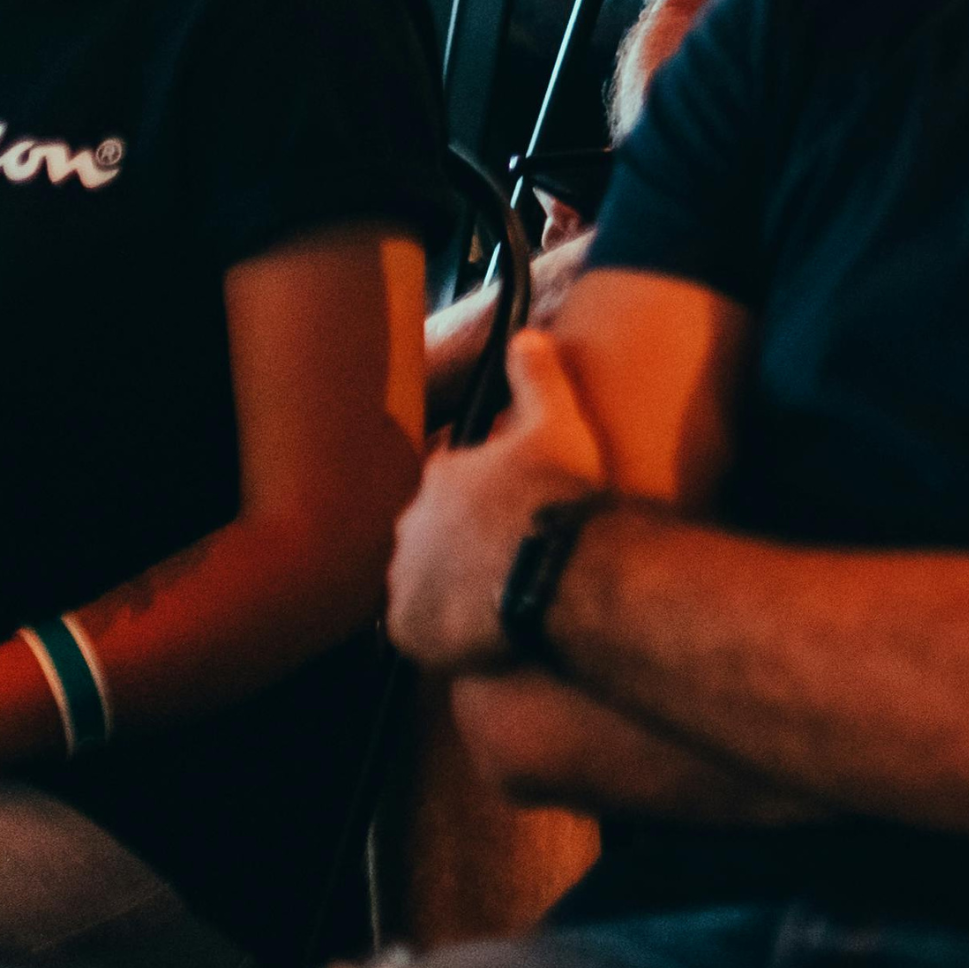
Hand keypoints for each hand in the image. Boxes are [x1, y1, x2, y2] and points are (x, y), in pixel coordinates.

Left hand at [386, 330, 608, 674]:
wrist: (564, 574)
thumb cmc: (560, 498)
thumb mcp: (558, 421)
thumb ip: (537, 375)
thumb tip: (528, 336)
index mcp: (438, 477)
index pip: (446, 485)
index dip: (475, 500)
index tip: (504, 511)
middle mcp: (408, 526)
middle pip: (427, 535)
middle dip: (456, 545)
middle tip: (499, 559)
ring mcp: (404, 580)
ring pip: (419, 582)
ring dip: (445, 588)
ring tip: (489, 599)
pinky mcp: (409, 630)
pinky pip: (416, 631)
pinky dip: (437, 632)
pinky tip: (474, 632)